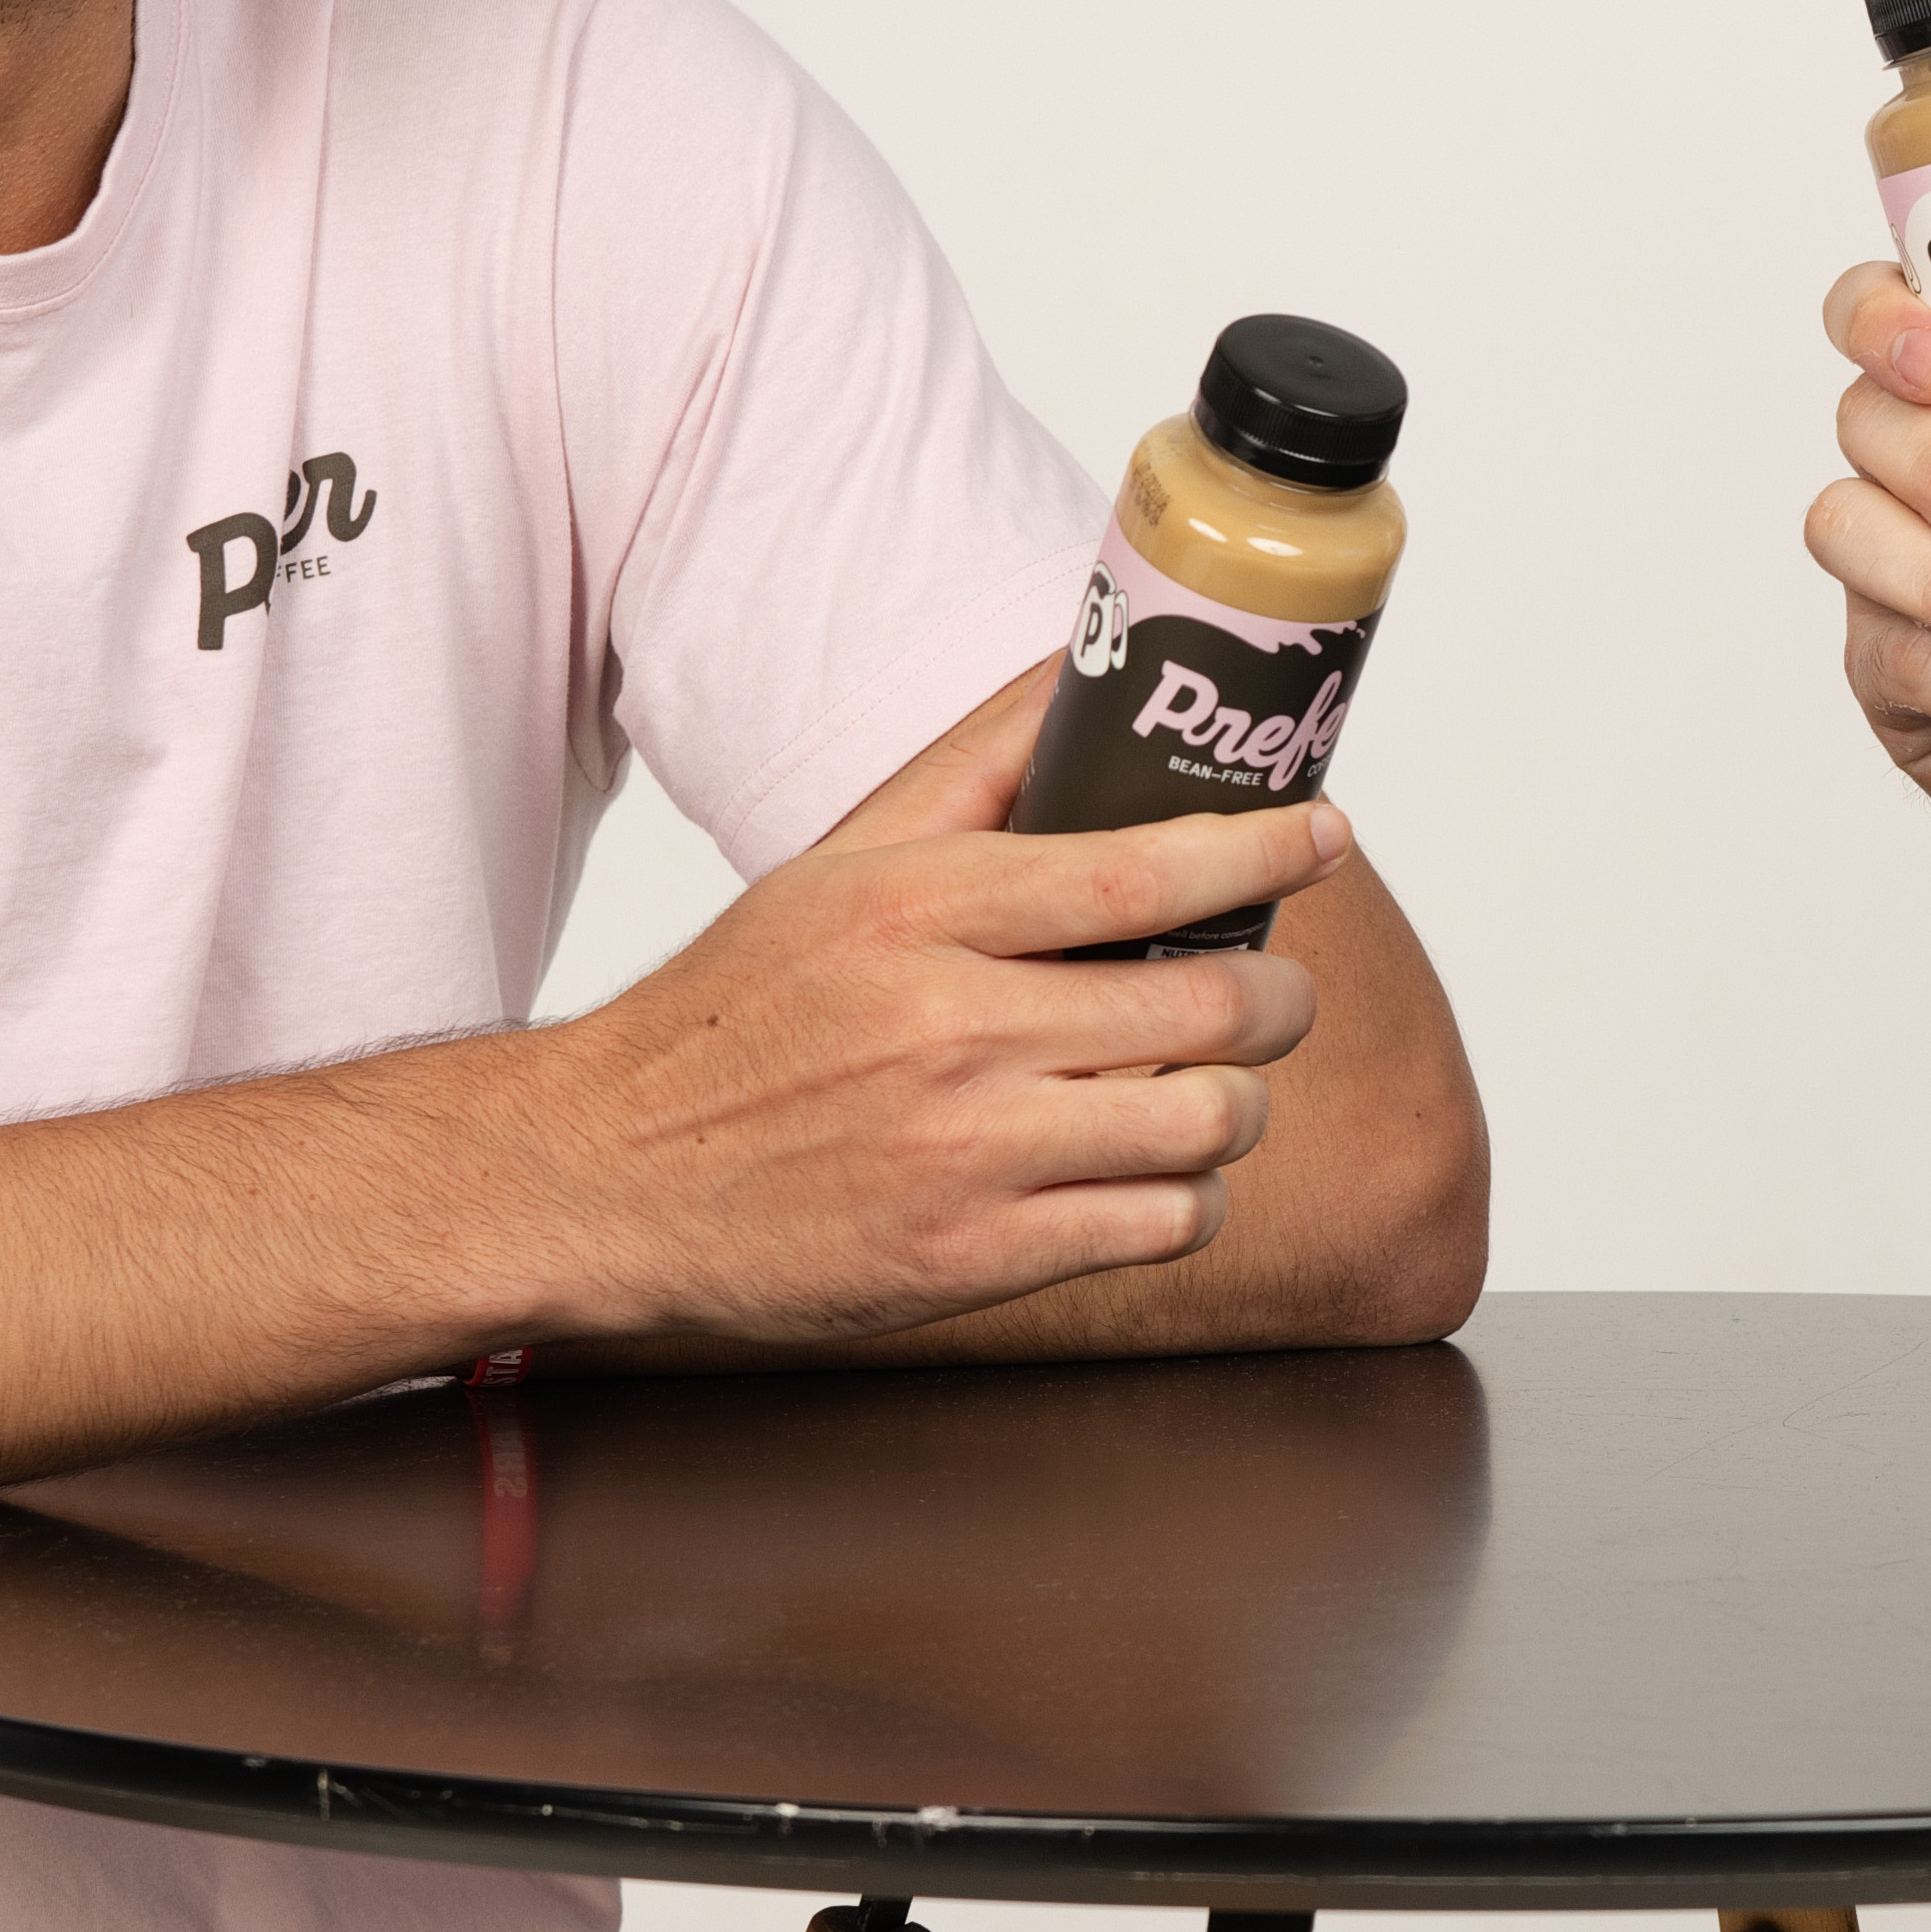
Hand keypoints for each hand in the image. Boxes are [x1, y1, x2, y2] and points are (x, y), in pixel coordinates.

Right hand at [481, 680, 1350, 1341]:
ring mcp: (968, 1154)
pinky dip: (1185, 1198)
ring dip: (1232, 1104)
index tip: (1320, 833)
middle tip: (1267, 992)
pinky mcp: (975, 1261)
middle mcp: (951, 1030)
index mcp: (918, 912)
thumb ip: (972, 770)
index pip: (1142, 867)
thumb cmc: (733, 1018)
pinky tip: (1149, 1171)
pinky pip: (1161, 1224)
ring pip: (1207, 1122)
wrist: (610, 1175)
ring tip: (1201, 1087)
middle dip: (1275, 999)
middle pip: (1209, 1004)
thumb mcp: (837, 866)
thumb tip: (1076, 669)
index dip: (1261, 850)